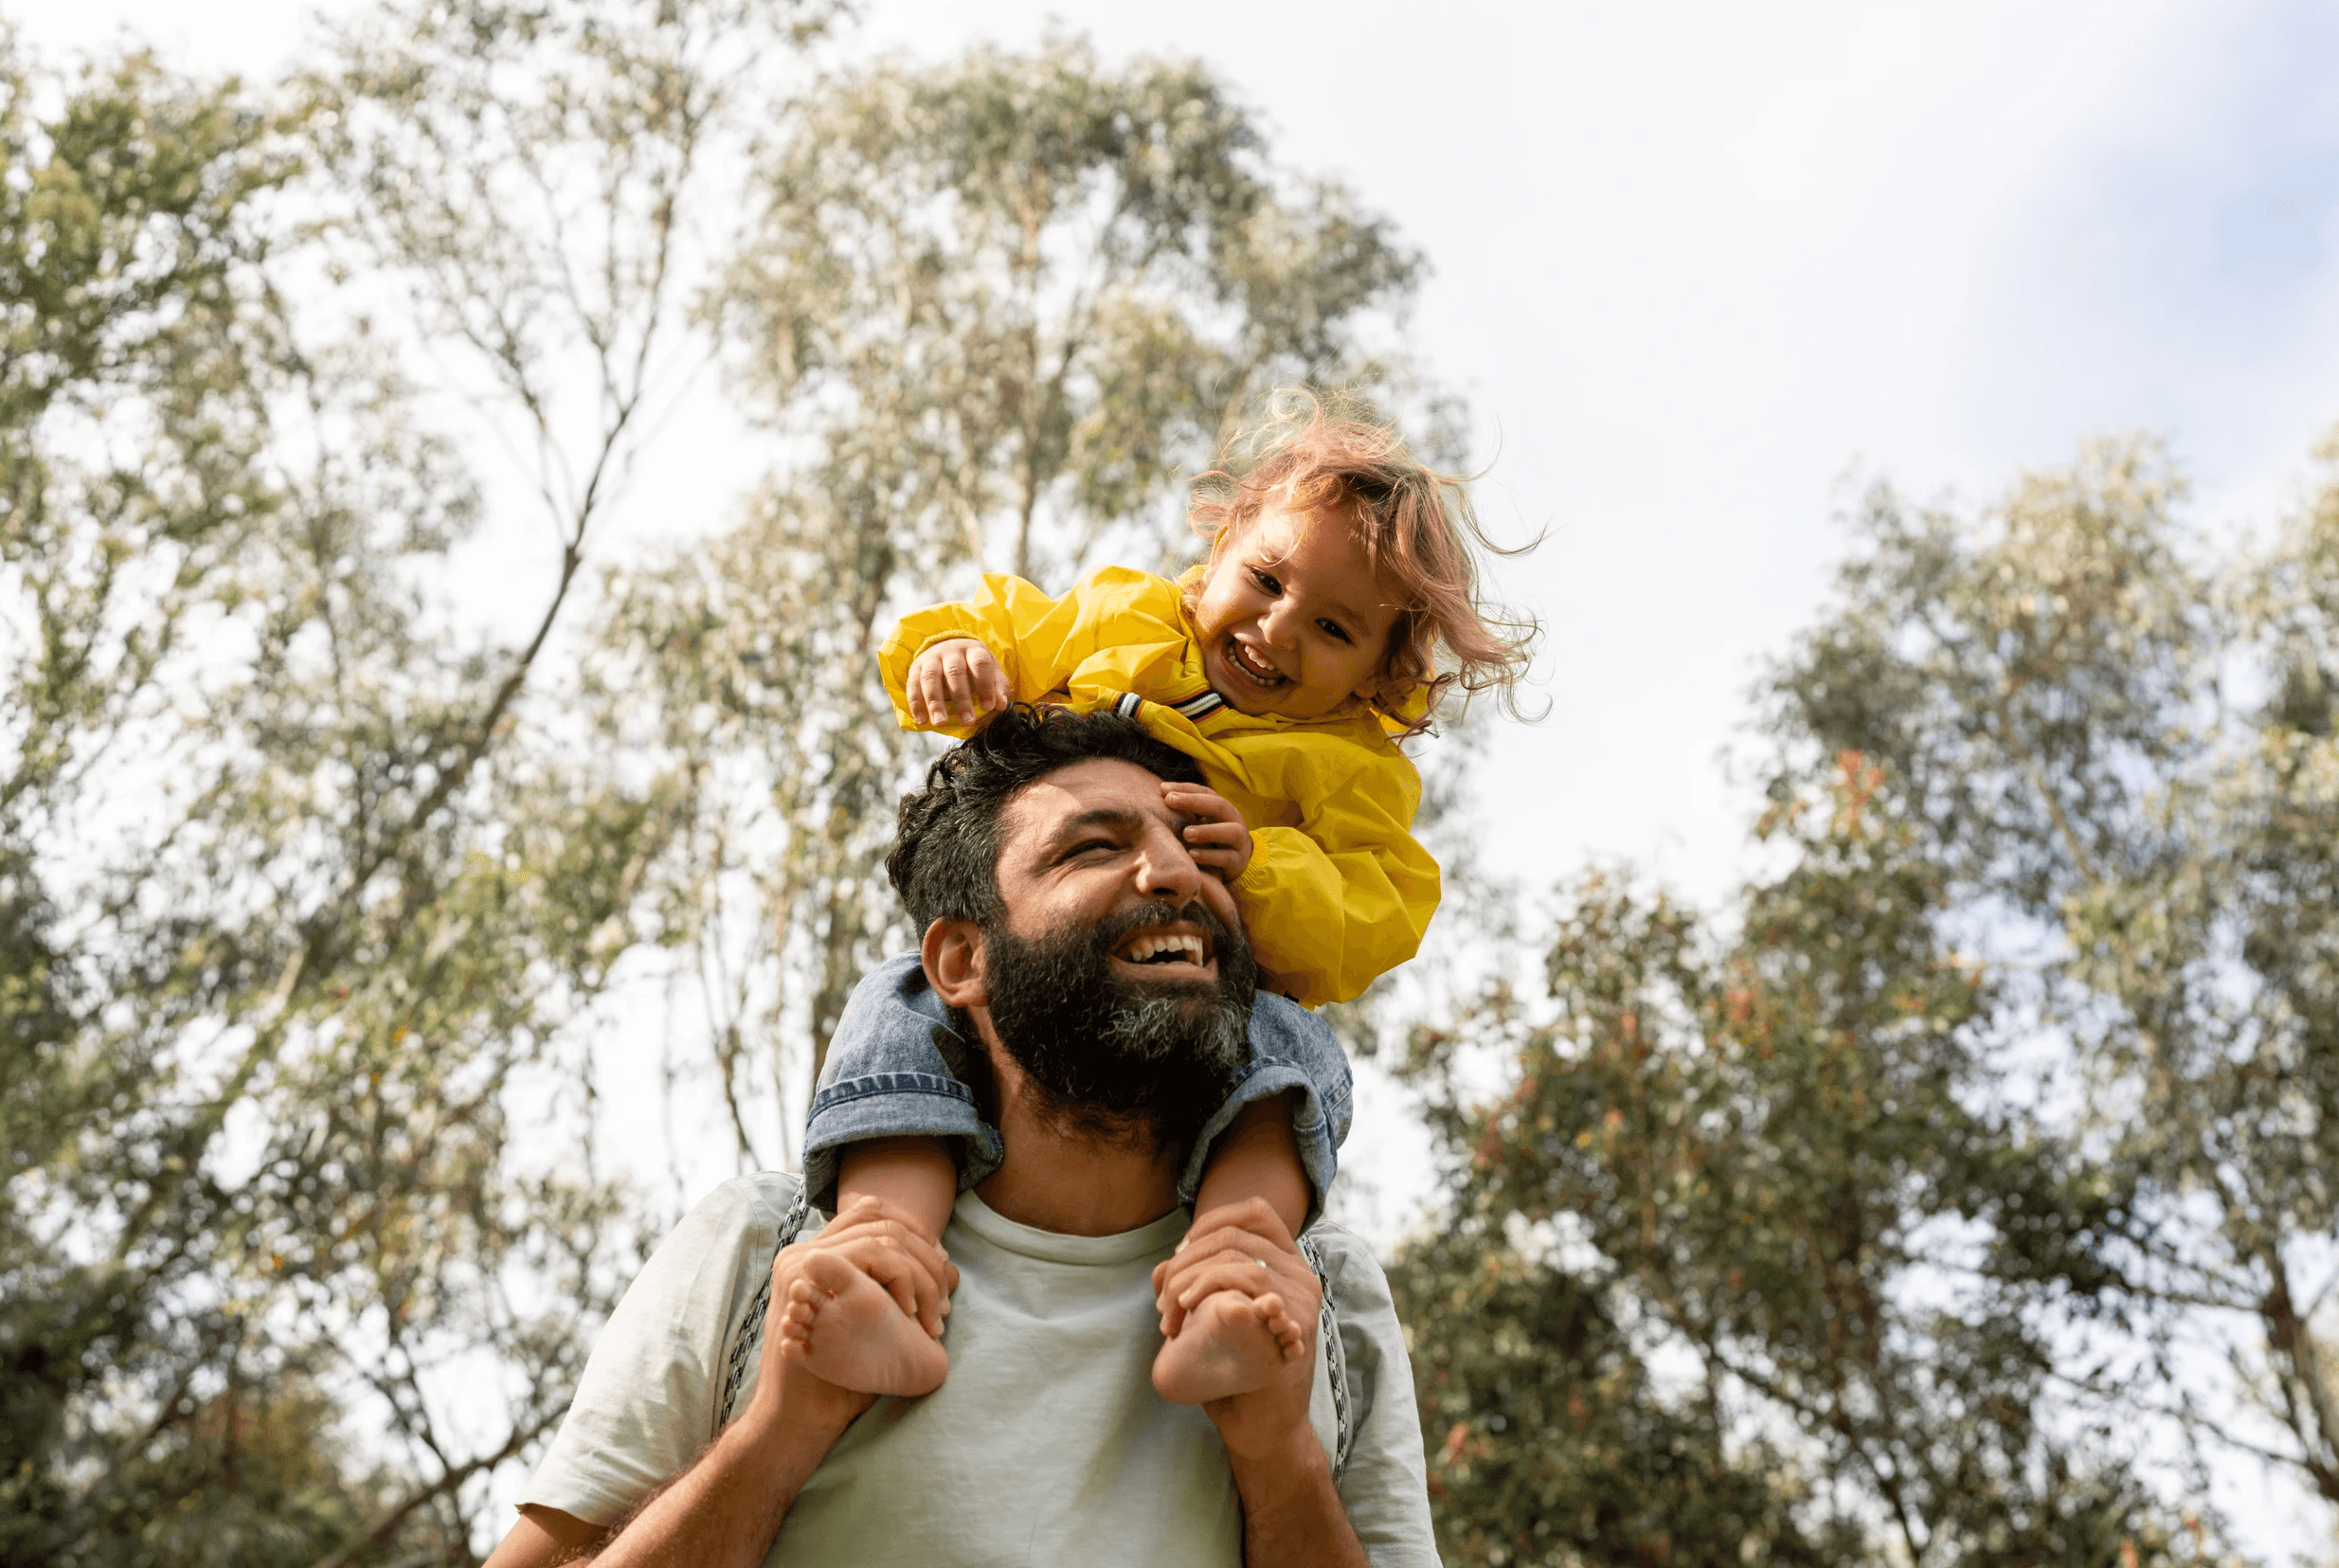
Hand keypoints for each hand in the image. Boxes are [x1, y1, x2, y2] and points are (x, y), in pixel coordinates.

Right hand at [753, 1196, 957, 1424]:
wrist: (805, 1413)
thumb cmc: (845, 1374)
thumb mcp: (881, 1323)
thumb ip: (905, 1291)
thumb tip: (952, 1270)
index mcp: (817, 1254)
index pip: (870, 1210)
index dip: (915, 1227)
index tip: (941, 1262)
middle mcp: (805, 1250)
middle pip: (883, 1220)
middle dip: (927, 1256)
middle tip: (945, 1299)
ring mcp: (802, 1262)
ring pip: (883, 1236)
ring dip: (921, 1272)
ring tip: (934, 1313)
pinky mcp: (806, 1278)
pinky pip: (871, 1253)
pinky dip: (902, 1277)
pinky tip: (912, 1311)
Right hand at [906, 639, 1008, 727]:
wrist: (948, 648)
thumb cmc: (974, 666)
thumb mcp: (990, 672)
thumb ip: (998, 687)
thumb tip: (1002, 705)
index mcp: (973, 650)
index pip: (980, 664)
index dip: (985, 686)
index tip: (988, 707)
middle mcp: (951, 651)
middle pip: (955, 672)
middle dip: (961, 698)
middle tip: (968, 721)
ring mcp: (931, 658)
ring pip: (931, 678)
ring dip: (935, 702)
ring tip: (940, 723)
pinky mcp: (916, 668)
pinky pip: (913, 685)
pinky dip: (916, 703)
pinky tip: (922, 720)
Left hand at [1151, 1198, 1318, 1459]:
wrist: (1262, 1426)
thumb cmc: (1233, 1371)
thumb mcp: (1209, 1317)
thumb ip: (1192, 1285)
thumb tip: (1161, 1270)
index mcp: (1287, 1263)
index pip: (1254, 1210)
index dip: (1208, 1222)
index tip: (1178, 1255)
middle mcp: (1301, 1273)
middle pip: (1231, 1235)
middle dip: (1183, 1263)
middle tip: (1164, 1306)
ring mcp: (1302, 1298)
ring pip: (1234, 1258)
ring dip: (1189, 1282)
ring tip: (1172, 1318)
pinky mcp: (1296, 1325)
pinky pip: (1251, 1285)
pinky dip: (1210, 1290)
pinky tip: (1190, 1310)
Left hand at [1161, 781, 1251, 882]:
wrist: (1238, 865)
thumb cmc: (1211, 840)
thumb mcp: (1202, 823)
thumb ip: (1185, 812)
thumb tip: (1160, 795)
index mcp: (1223, 809)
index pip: (1206, 793)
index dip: (1185, 789)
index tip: (1162, 789)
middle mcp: (1234, 821)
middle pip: (1220, 806)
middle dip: (1194, 801)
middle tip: (1170, 800)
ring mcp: (1239, 842)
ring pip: (1231, 832)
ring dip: (1207, 831)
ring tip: (1186, 833)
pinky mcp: (1237, 862)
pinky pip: (1226, 858)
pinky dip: (1209, 856)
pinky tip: (1191, 855)